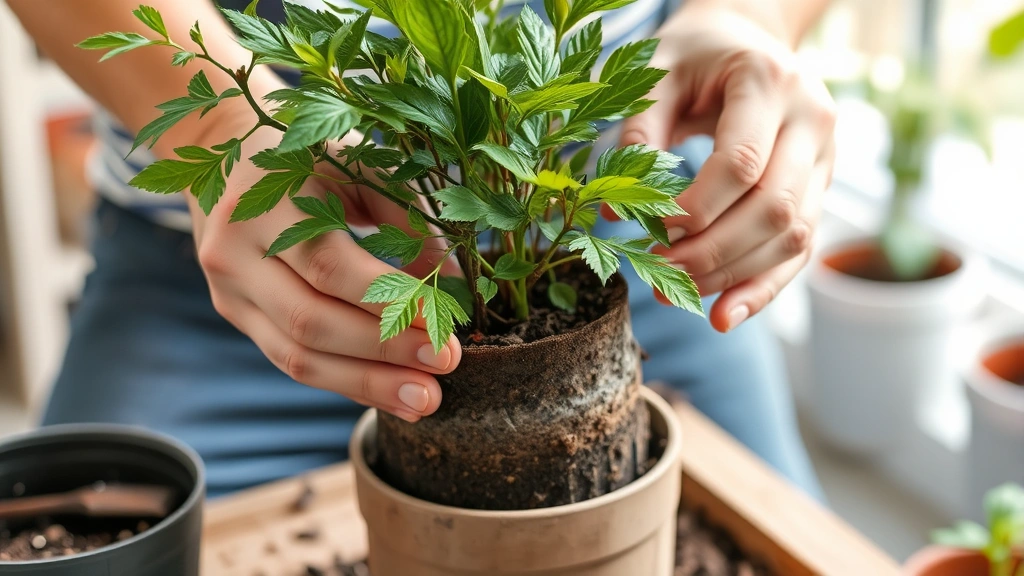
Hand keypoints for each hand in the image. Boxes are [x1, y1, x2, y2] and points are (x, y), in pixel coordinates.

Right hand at [187, 124, 460, 422]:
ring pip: (296, 357)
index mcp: (265, 201)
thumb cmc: (313, 157)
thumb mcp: (361, 164)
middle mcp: (234, 251)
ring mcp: (228, 290)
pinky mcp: (237, 316)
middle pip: (309, 320)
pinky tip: (390, 392)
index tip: (443, 323)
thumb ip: (408, 219)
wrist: (229, 151)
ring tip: (425, 399)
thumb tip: (451, 289)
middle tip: (446, 364)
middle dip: (384, 351)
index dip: (388, 300)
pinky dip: (345, 381)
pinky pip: (291, 361)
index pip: (329, 265)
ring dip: (366, 384)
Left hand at [611, 3, 836, 332]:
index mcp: (770, 82)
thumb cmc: (692, 57)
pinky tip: (724, 315)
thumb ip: (637, 132)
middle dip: (712, 252)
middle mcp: (813, 120)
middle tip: (657, 270)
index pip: (742, 163)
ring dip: (733, 275)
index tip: (652, 228)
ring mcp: (826, 158)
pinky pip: (800, 250)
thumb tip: (612, 211)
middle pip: (773, 208)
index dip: (696, 208)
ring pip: (793, 236)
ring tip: (676, 291)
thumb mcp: (655, 72)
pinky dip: (763, 288)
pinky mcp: (820, 189)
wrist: (745, 40)